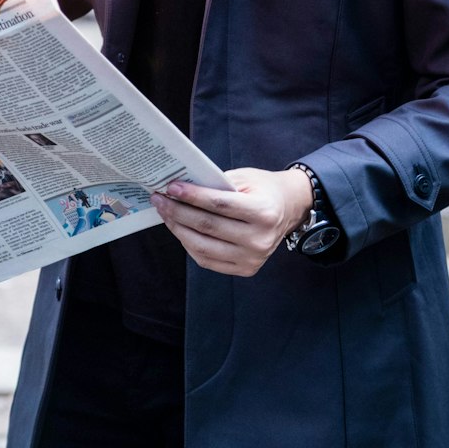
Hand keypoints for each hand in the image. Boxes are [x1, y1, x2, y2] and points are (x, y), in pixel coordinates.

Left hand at [150, 167, 312, 277]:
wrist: (288, 209)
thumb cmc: (263, 189)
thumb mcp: (244, 178)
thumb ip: (216, 184)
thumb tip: (179, 189)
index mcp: (264, 212)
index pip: (220, 205)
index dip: (192, 196)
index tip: (171, 188)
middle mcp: (260, 239)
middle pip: (208, 226)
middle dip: (178, 211)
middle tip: (160, 199)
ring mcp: (253, 258)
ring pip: (203, 247)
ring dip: (178, 229)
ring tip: (166, 214)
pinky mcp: (246, 269)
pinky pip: (207, 260)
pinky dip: (189, 244)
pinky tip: (180, 229)